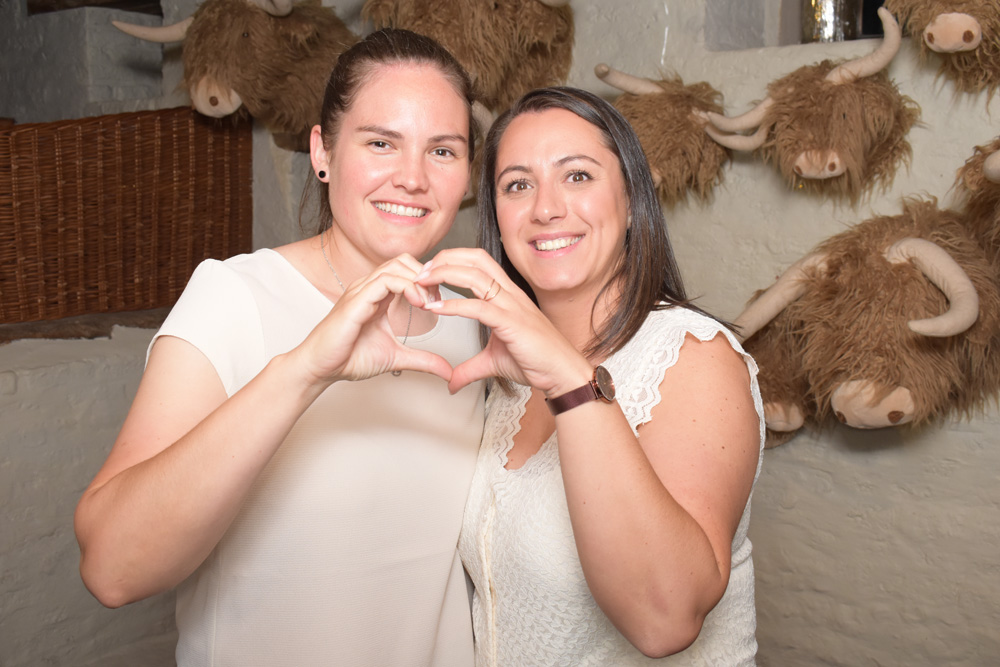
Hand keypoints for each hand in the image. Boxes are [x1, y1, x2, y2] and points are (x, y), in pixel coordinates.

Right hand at [292, 254, 452, 384]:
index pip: (407, 271)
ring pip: (396, 266)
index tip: (439, 303)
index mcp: (379, 296)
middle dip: (427, 276)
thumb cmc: (350, 358)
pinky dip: (407, 286)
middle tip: (437, 300)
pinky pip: (384, 280)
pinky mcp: (356, 300)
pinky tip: (417, 303)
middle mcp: (370, 288)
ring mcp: (362, 291)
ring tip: (428, 303)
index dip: (428, 281)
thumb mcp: (397, 358)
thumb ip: (423, 360)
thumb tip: (448, 371)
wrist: (321, 368)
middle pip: (404, 261)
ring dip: (419, 281)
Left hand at [416, 248, 591, 394]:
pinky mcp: (512, 322)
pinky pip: (478, 307)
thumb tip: (451, 383)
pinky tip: (435, 309)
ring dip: (443, 274)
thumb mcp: (493, 362)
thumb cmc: (536, 361)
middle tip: (420, 272)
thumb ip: (469, 369)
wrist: (562, 373)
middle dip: (444, 259)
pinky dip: (453, 305)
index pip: (478, 262)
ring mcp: (511, 306)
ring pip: (475, 275)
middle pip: (474, 258)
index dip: (452, 261)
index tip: (430, 274)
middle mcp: (509, 294)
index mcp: (507, 295)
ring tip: (421, 283)